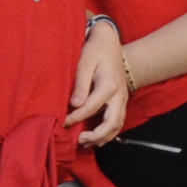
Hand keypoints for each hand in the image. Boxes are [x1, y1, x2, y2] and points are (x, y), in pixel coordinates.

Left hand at [67, 22, 127, 143]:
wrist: (110, 43)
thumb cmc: (95, 51)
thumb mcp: (84, 63)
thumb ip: (80, 85)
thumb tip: (75, 105)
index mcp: (109, 85)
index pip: (91, 107)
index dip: (76, 117)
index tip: (63, 122)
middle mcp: (119, 95)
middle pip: (111, 122)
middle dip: (96, 135)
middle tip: (79, 141)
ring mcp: (122, 99)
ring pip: (117, 125)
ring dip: (103, 137)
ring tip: (86, 143)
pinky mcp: (121, 101)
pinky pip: (119, 121)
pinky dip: (109, 133)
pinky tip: (98, 138)